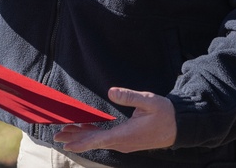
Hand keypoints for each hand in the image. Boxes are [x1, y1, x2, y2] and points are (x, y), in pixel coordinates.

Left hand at [53, 87, 176, 153]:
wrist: (178, 127)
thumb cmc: (164, 113)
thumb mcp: (149, 101)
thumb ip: (129, 96)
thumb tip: (111, 91)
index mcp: (125, 135)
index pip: (99, 140)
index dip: (81, 141)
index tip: (67, 144)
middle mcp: (122, 142)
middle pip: (94, 141)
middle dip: (75, 138)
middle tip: (57, 135)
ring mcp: (123, 143)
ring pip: (98, 141)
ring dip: (82, 136)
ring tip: (65, 133)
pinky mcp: (125, 140)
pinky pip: (105, 138)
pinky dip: (92, 134)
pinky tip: (84, 130)